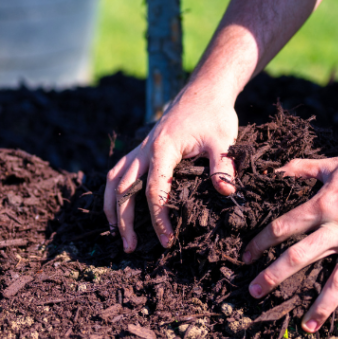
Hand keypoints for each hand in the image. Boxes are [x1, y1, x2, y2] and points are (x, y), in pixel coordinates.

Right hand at [104, 82, 238, 252]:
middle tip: (130, 248)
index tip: (166, 240)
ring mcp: (140, 148)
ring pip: (114, 180)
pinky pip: (118, 171)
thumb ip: (223, 166)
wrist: (204, 91)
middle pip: (123, 189)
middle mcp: (145, 149)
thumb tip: (226, 192)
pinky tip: (116, 207)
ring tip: (115, 233)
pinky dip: (113, 191)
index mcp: (162, 149)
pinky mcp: (142, 149)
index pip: (154, 191)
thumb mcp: (223, 140)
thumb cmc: (214, 115)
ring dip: (111, 207)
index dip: (158, 218)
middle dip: (124, 220)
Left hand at [242, 145, 337, 333]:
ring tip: (307, 327)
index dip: (260, 243)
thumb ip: (302, 168)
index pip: (282, 227)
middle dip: (274, 276)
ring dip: (321, 306)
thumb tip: (276, 169)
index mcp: (322, 205)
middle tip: (254, 293)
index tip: (245, 257)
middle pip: (299, 257)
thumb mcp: (333, 163)